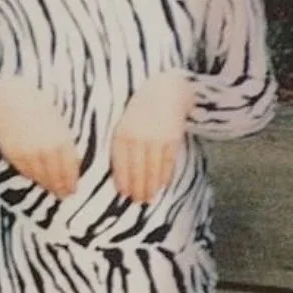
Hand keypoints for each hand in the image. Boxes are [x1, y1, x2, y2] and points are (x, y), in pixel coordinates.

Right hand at [0, 77, 79, 197]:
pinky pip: (26, 171)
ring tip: (52, 190)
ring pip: (40, 176)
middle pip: (55, 176)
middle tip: (64, 195)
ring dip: (47, 185)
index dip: (71, 182)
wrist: (15, 103)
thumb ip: (66, 146)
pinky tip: (38, 179)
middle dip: (60, 188)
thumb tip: (74, 168)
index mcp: (61, 141)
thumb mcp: (60, 126)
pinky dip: (33, 177)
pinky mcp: (14, 155)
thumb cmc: (42, 113)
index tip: (73, 190)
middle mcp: (45, 149)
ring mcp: (28, 153)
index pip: (69, 169)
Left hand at [110, 71, 194, 203]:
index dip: (123, 181)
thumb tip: (122, 175)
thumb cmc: (141, 111)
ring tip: (150, 198)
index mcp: (122, 133)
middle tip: (139, 201)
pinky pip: (168, 163)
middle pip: (137, 170)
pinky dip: (165, 176)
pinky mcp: (172, 139)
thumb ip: (123, 145)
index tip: (124, 194)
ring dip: (151, 187)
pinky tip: (163, 185)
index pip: (120, 164)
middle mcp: (138, 137)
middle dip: (138, 188)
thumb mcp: (125, 123)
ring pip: (153, 170)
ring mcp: (156, 139)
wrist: (165, 91)